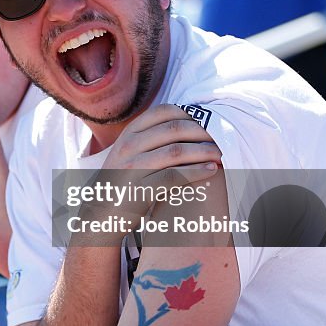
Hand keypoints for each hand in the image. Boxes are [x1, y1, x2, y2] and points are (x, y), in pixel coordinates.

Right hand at [76, 105, 220, 239]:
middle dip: (203, 131)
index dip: (190, 113)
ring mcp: (132, 168)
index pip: (163, 112)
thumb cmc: (124, 181)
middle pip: (174, 129)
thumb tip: (190, 123)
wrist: (102, 213)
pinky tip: (211, 170)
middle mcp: (128, 146)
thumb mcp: (129, 152)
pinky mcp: (140, 189)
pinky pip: (174, 176)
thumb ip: (151, 137)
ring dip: (204, 151)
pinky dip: (196, 172)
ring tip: (220, 154)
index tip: (209, 120)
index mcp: (128, 133)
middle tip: (223, 137)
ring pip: (176, 151)